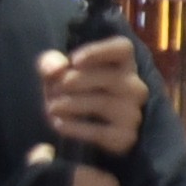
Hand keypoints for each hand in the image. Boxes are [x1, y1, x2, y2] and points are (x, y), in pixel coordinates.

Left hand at [40, 30, 146, 159]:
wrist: (78, 126)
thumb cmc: (69, 88)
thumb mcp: (55, 71)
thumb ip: (49, 62)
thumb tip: (55, 68)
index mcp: (123, 61)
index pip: (122, 49)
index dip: (99, 52)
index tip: (74, 61)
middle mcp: (135, 86)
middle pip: (111, 77)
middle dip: (77, 82)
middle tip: (53, 89)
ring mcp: (133, 113)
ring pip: (105, 104)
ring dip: (73, 104)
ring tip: (52, 107)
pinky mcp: (125, 137)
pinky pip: (101, 132)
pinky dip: (76, 128)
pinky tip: (59, 124)